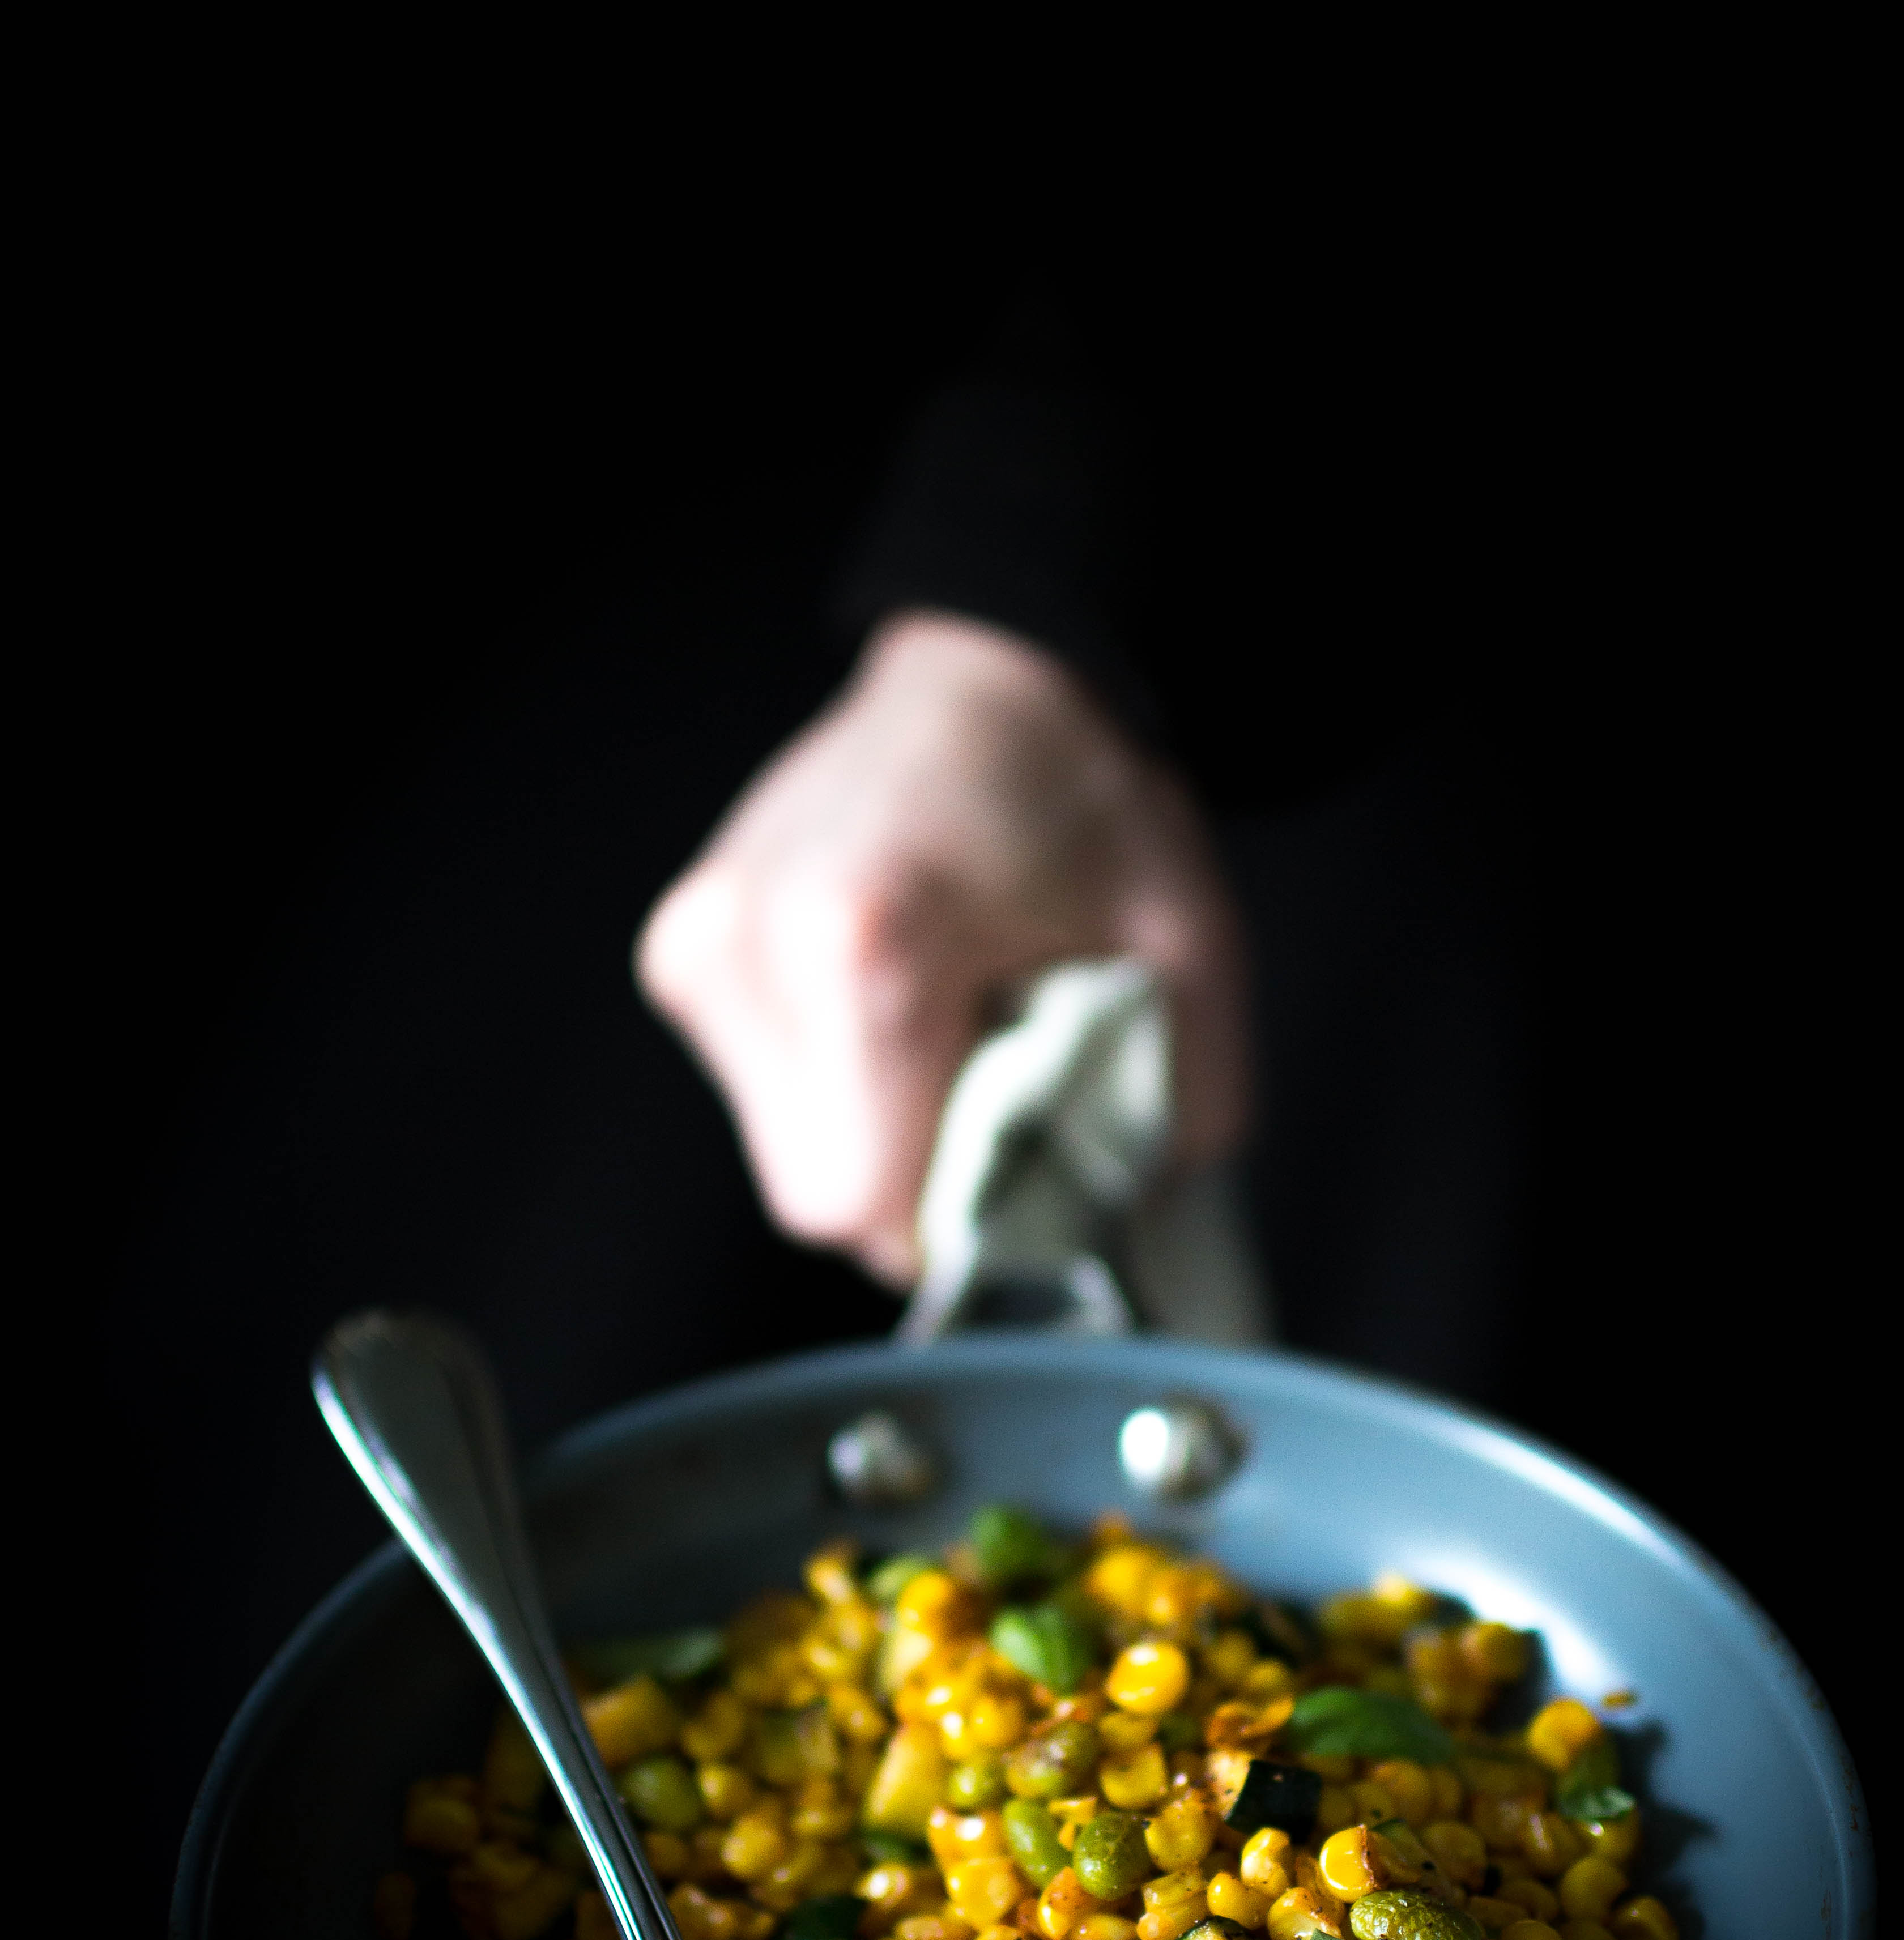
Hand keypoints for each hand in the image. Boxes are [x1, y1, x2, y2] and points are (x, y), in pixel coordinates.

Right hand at [635, 611, 1248, 1283]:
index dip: (960, 1220)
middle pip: (819, 1195)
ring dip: (879, 1140)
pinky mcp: (685, 953)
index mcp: (863, 942)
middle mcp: (750, 942)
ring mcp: (702, 944)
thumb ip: (1159, 1128)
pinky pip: (768, 1096)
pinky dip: (840, 1091)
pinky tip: (892, 1017)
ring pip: (789, 1159)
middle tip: (995, 1100)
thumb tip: (1119, 1253)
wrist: (996, 686)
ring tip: (945, 1040)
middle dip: (920, 1185)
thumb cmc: (1087, 808)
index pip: (871, 1203)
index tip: (1027, 1169)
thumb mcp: (1182, 965)